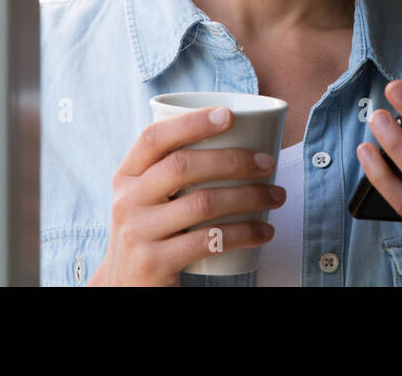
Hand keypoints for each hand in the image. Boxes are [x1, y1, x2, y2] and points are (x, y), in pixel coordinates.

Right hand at [88, 107, 284, 285]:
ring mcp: (137, 233)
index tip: (230, 115)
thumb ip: (172, 170)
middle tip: (268, 162)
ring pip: (202, 203)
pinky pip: (208, 241)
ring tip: (276, 196)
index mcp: (127, 176)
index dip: (192, 122)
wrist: (125, 287)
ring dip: (249, 197)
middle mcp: (127, 201)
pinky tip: (264, 231)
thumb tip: (239, 134)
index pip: (154, 138)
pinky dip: (244, 233)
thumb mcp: (148, 198)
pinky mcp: (154, 263)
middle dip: (233, 160)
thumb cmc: (152, 231)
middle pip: (183, 166)